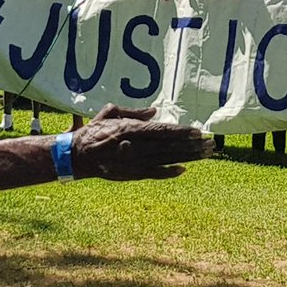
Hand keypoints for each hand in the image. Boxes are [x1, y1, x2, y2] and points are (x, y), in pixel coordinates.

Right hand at [72, 104, 213, 180]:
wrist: (76, 156)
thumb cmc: (95, 131)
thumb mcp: (111, 113)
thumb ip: (134, 112)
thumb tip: (155, 111)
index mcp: (128, 129)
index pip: (160, 131)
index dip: (180, 132)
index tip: (197, 131)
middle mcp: (133, 147)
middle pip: (168, 146)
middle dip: (191, 145)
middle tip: (210, 144)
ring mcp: (132, 163)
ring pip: (165, 160)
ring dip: (187, 157)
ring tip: (205, 154)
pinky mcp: (131, 175)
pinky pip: (154, 173)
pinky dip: (169, 172)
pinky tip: (184, 169)